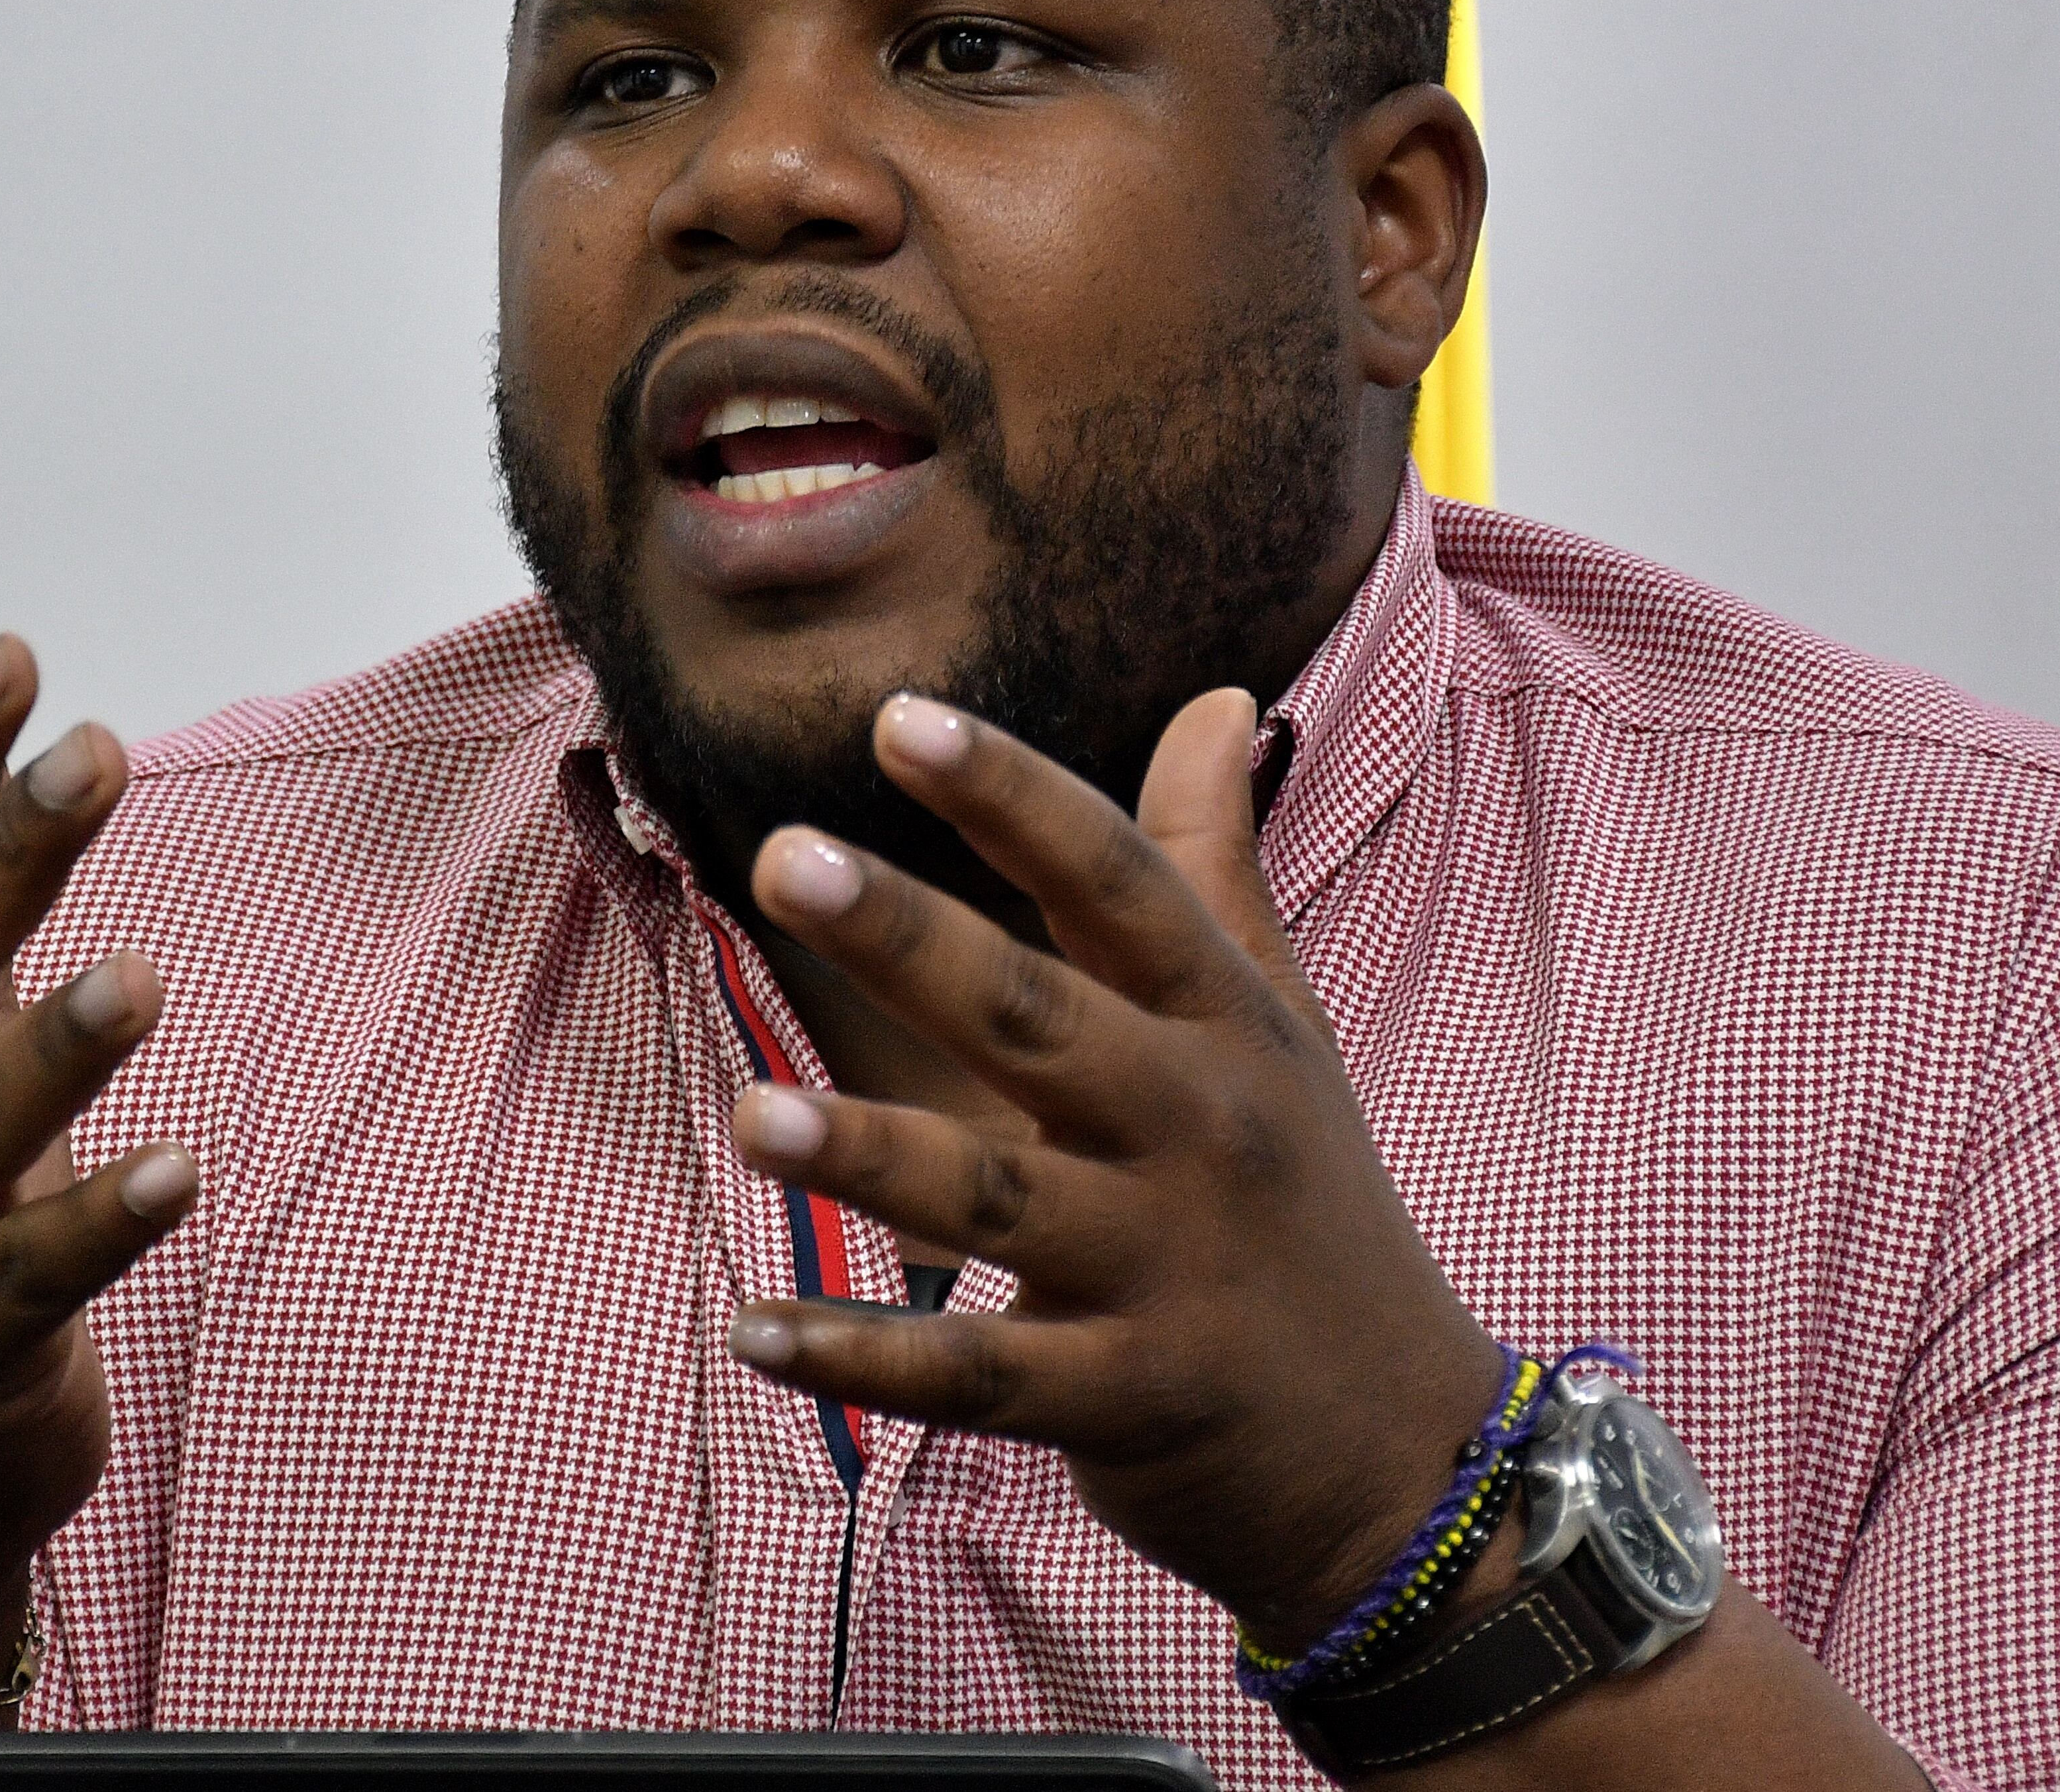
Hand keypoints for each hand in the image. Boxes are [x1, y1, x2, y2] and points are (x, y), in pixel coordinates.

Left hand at [723, 686, 1503, 1651]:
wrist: (1409, 1455)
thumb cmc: (1308, 1203)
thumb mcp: (1277, 1029)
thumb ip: (1215, 869)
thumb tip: (1219, 699)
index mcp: (1226, 1027)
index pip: (1118, 884)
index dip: (1013, 797)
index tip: (898, 717)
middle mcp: (1198, 1129)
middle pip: (1034, 1014)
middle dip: (909, 936)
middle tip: (783, 856)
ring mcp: (1163, 1270)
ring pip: (988, 1197)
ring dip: (861, 1152)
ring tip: (744, 1114)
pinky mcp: (1124, 1400)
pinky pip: (972, 1377)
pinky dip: (858, 1360)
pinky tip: (752, 1332)